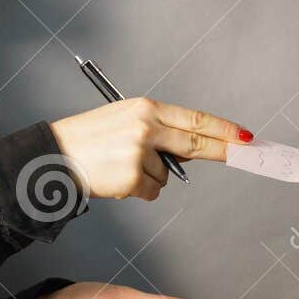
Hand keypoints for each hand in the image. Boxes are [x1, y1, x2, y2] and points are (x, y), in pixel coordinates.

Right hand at [48, 97, 252, 201]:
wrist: (55, 154)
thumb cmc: (90, 137)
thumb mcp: (125, 119)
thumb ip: (158, 130)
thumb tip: (192, 148)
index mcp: (145, 108)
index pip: (194, 119)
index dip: (222, 129)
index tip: (244, 136)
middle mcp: (145, 128)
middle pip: (196, 144)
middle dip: (222, 150)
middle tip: (244, 153)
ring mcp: (139, 154)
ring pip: (167, 174)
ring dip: (150, 175)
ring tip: (120, 165)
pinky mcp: (131, 178)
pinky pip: (151, 190)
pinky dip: (138, 190)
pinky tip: (116, 178)